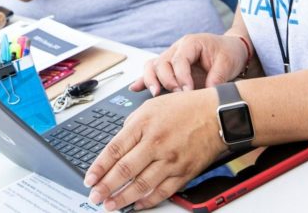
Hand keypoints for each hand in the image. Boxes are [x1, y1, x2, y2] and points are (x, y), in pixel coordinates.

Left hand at [85, 89, 227, 210]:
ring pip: (142, 185)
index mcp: (144, 124)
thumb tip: (119, 143)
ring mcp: (170, 160)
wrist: (218, 114)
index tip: (89, 180)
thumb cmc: (186, 107)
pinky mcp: (184, 172)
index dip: (98, 168)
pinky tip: (137, 204)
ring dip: (123, 198)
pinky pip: (163, 191)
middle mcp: (155, 143)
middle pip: (124, 170)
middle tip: (95, 197)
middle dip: (106, 187)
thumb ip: (132, 124)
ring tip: (111, 205)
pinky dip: (148, 201)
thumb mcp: (152, 105)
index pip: (114, 150)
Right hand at [132, 34, 247, 95]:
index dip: (181, 77)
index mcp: (190, 43)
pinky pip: (152, 71)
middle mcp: (177, 49)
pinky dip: (143, 80)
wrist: (231, 49)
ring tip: (155, 92)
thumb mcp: (227, 63)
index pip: (179, 60)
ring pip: (152, 66)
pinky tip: (135, 88)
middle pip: (162, 63)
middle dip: (167, 81)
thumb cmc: (228, 53)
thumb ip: (217, 78)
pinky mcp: (170, 68)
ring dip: (151, 80)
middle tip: (179, 94)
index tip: (188, 90)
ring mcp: (171, 58)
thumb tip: (207, 94)